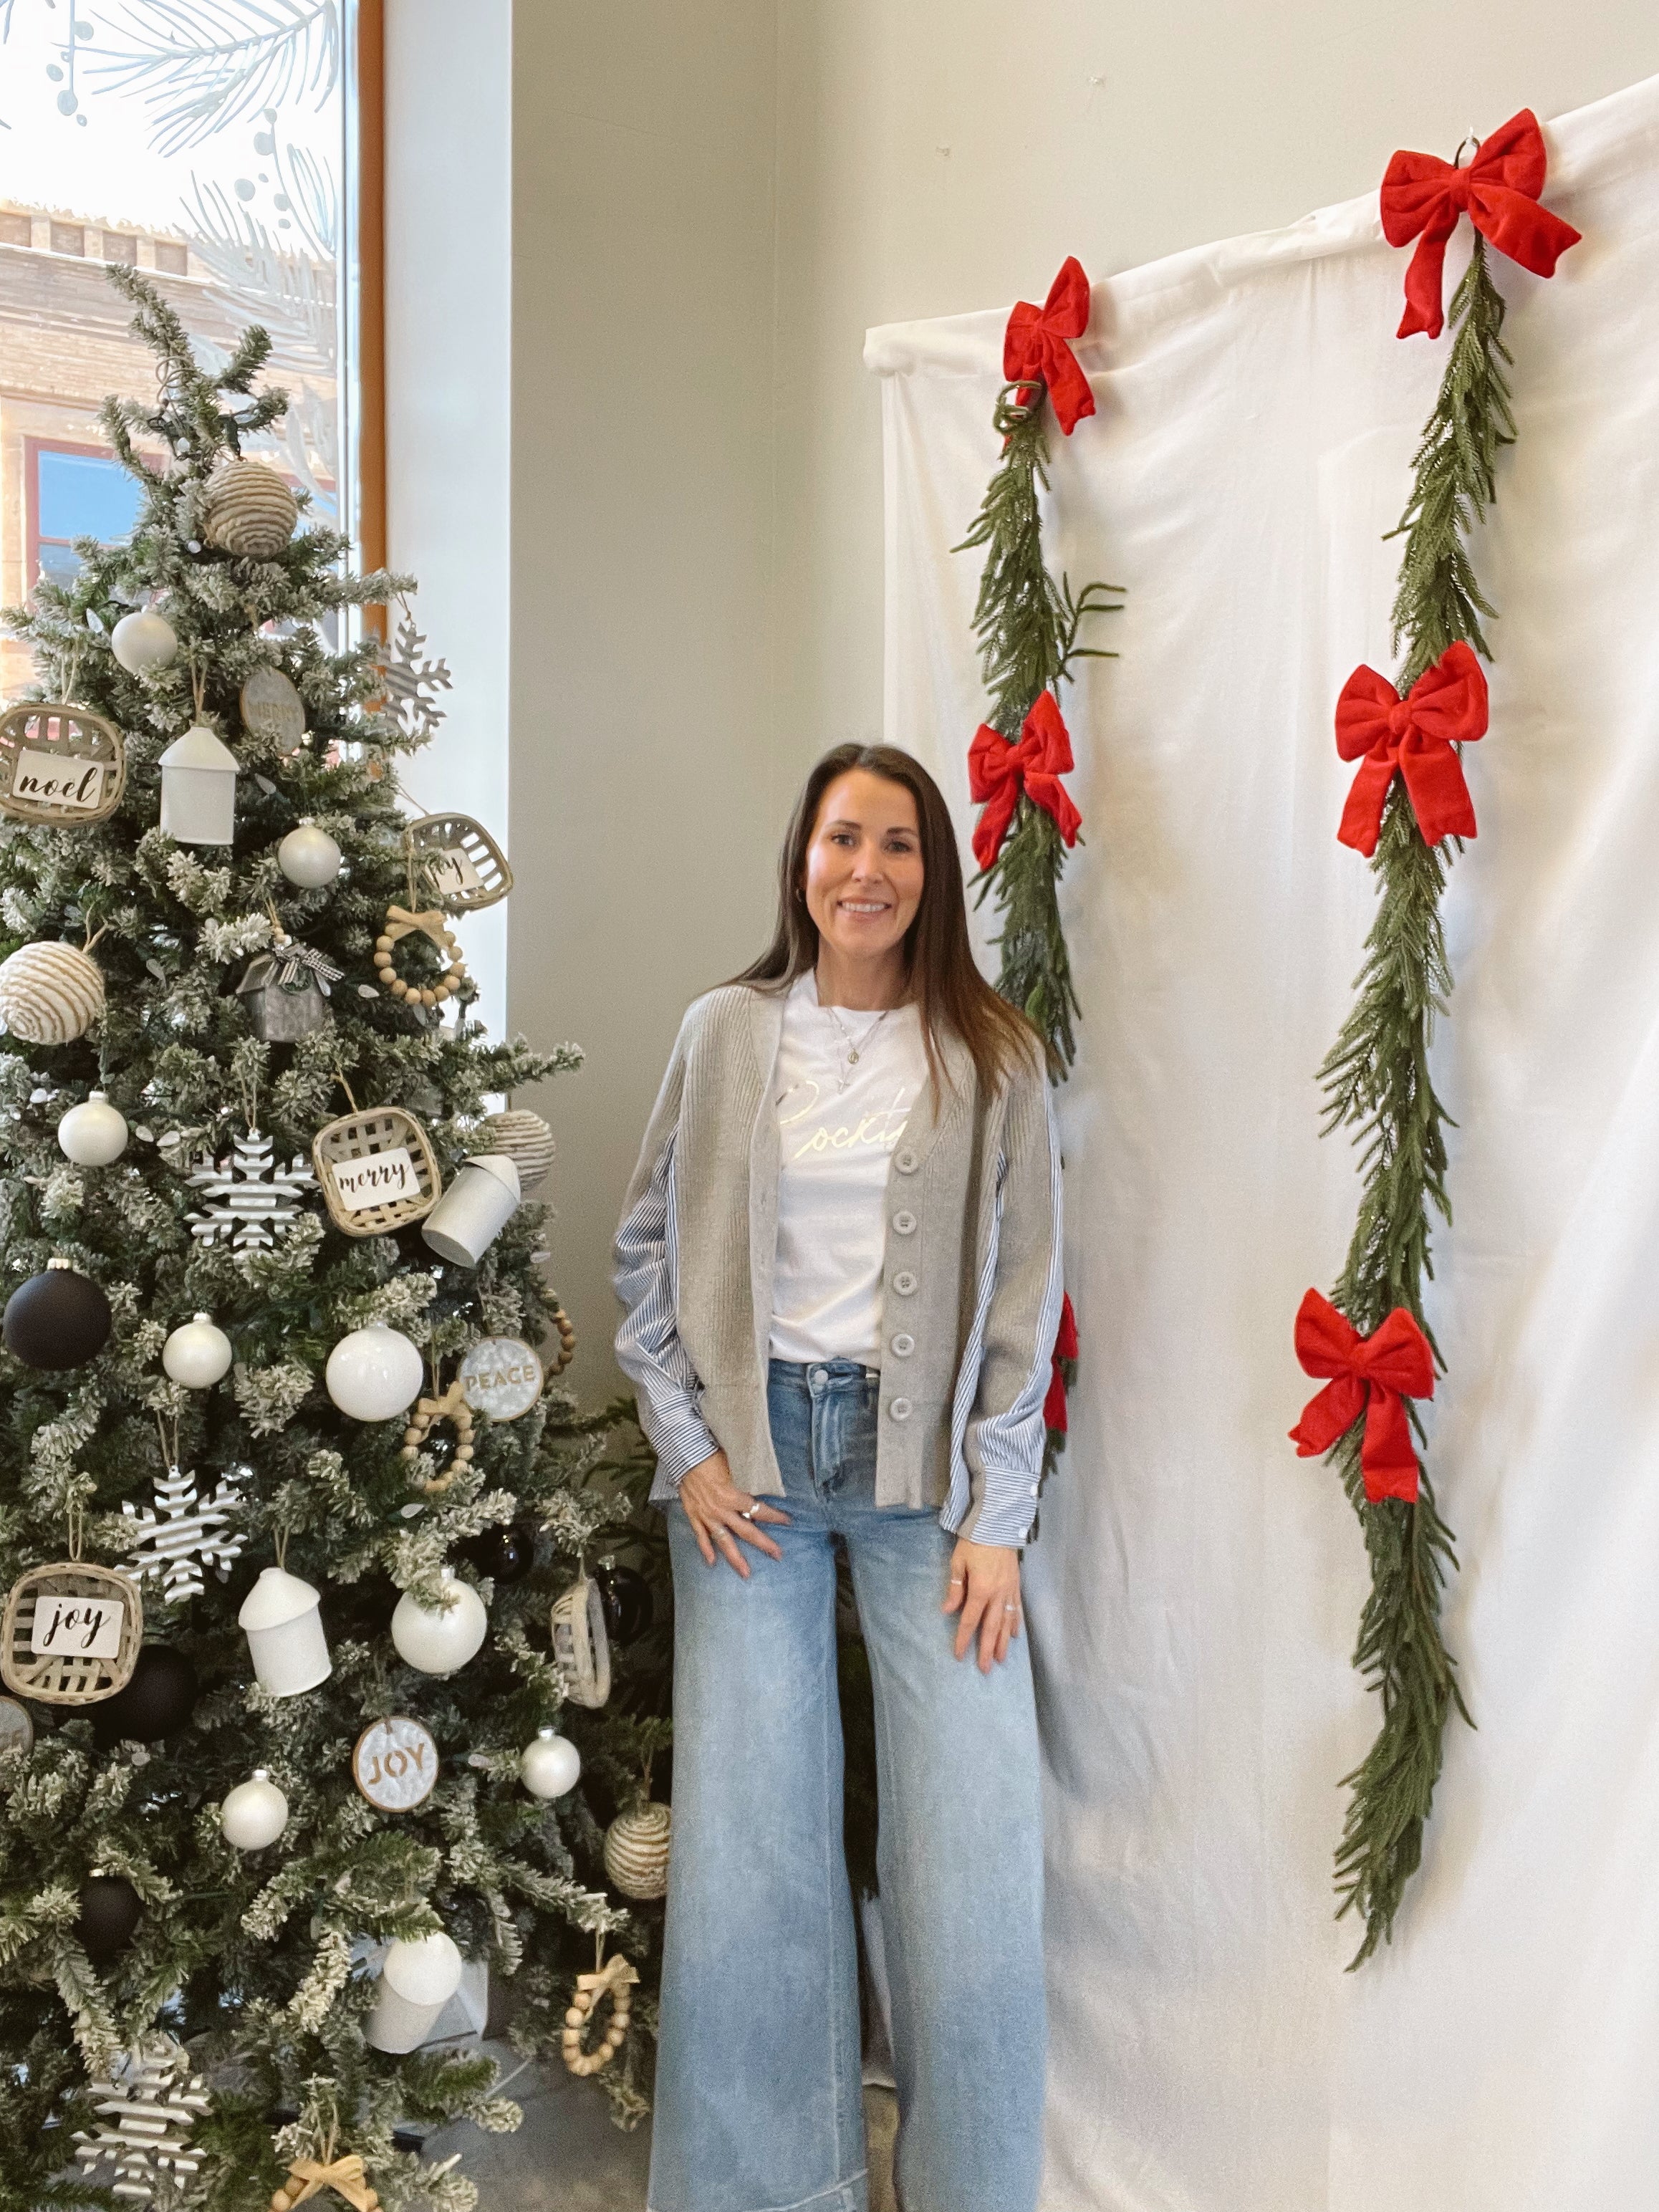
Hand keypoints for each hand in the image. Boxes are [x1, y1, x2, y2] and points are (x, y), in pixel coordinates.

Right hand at [678, 1449, 790, 1577]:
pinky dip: (706, 1550)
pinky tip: (712, 1563)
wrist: (686, 1456)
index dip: (774, 1516)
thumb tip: (762, 1486)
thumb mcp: (735, 1466)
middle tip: (777, 1555)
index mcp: (734, 1496)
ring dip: (735, 1558)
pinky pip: (701, 1536)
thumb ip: (747, 1481)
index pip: (759, 1510)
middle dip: (763, 1544)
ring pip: (724, 1541)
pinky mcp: (694, 1516)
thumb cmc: (712, 1457)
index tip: (787, 1521)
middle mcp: (722, 1510)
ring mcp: (708, 1516)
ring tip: (745, 1572)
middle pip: (747, 1531)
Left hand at [941, 1537, 1021, 1671]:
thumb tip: (947, 1610)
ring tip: (1001, 1659)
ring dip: (1003, 1642)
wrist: (998, 1524)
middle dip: (987, 1649)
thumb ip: (955, 1588)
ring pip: (1007, 1622)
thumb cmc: (973, 1542)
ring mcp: (1009, 1590)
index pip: (970, 1620)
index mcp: (981, 1589)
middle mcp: (998, 1594)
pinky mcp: (1016, 1585)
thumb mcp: (958, 1562)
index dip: (963, 1639)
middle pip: (992, 1627)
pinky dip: (1016, 1624)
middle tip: (985, 1668)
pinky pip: (1017, 1609)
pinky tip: (1015, 1635)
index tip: (960, 1655)